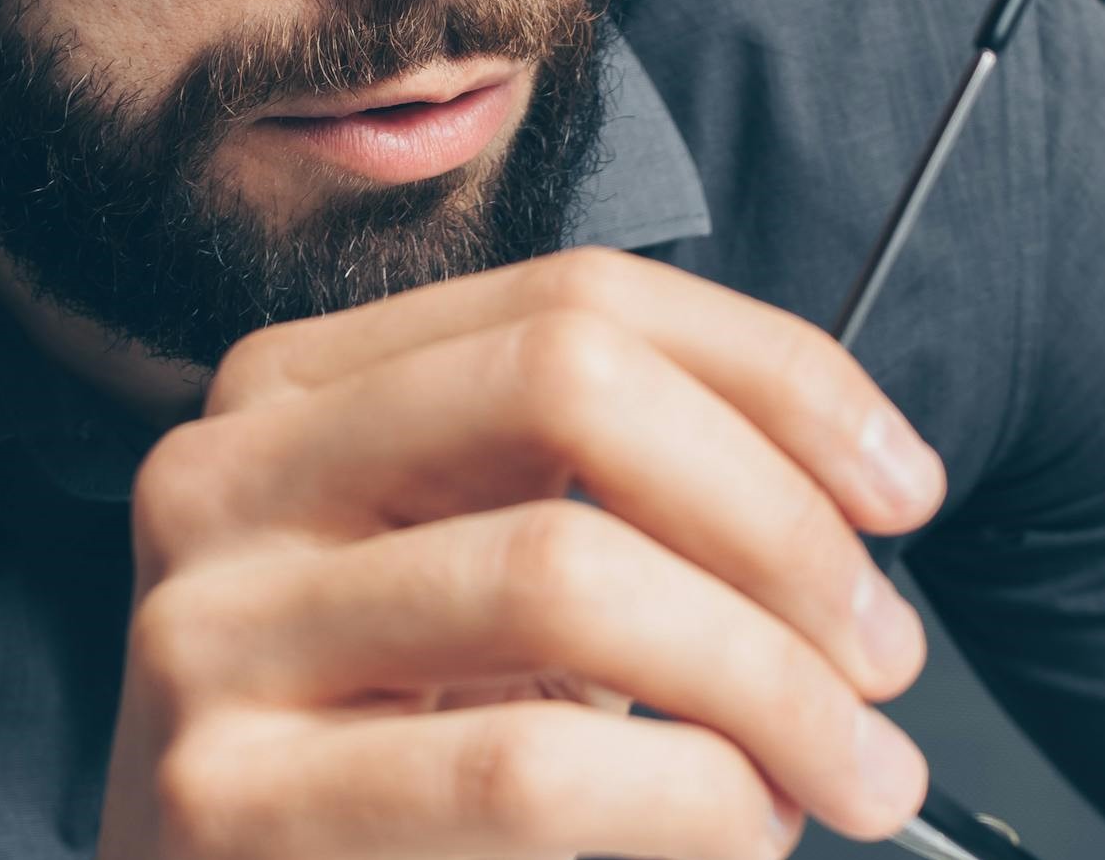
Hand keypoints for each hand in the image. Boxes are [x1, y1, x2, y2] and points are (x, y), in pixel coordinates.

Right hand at [94, 248, 945, 859]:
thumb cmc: (386, 739)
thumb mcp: (475, 564)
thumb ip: (601, 478)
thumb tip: (843, 470)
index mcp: (299, 381)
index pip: (573, 298)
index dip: (772, 374)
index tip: (898, 483)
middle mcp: (229, 471)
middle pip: (567, 386)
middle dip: (773, 513)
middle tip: (881, 646)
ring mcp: (206, 631)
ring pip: (561, 572)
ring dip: (766, 679)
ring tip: (845, 765)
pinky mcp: (224, 802)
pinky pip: (523, 768)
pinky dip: (691, 796)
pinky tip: (740, 822)